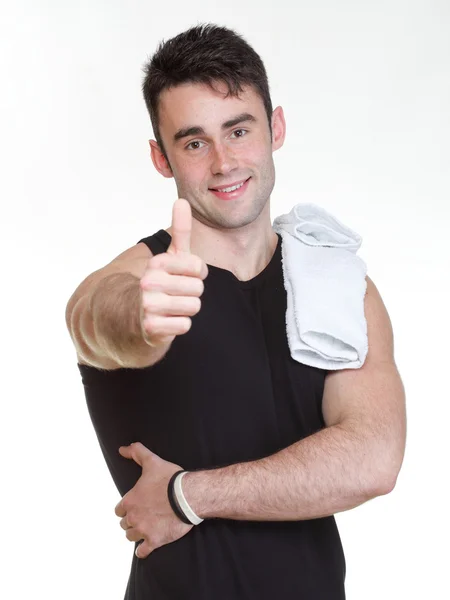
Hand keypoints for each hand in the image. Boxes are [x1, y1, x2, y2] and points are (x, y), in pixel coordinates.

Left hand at [115, 442, 193, 558]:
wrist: (188, 496)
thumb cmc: (170, 479)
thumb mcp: (152, 461)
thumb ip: (136, 452)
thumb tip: (121, 449)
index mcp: (130, 500)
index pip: (119, 510)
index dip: (126, 508)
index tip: (134, 507)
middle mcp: (133, 517)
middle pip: (125, 524)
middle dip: (132, 521)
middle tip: (142, 517)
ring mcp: (143, 530)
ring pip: (131, 536)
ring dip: (136, 534)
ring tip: (145, 529)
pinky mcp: (155, 540)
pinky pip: (142, 551)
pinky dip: (143, 550)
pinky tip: (145, 547)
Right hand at [139, 198, 207, 347]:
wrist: (135, 314)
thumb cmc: (162, 282)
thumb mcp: (171, 256)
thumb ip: (180, 230)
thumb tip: (182, 200)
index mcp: (156, 263)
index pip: (199, 267)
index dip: (197, 274)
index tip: (184, 276)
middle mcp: (149, 282)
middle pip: (198, 288)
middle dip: (192, 293)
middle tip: (177, 294)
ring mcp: (148, 305)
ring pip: (194, 307)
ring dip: (187, 310)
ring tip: (173, 307)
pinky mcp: (151, 327)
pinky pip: (185, 325)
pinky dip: (180, 325)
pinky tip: (168, 320)